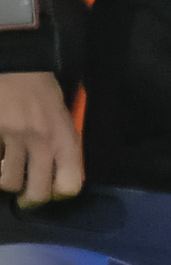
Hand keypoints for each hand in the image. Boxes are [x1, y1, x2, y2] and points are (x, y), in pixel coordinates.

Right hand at [0, 70, 80, 209]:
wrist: (17, 65)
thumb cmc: (42, 90)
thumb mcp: (62, 117)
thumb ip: (62, 146)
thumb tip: (59, 179)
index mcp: (65, 137)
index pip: (70, 185)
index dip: (59, 193)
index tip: (51, 190)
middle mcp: (42, 140)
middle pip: (36, 193)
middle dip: (29, 199)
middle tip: (24, 193)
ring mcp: (13, 136)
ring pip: (7, 182)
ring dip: (5, 180)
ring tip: (6, 169)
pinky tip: (0, 152)